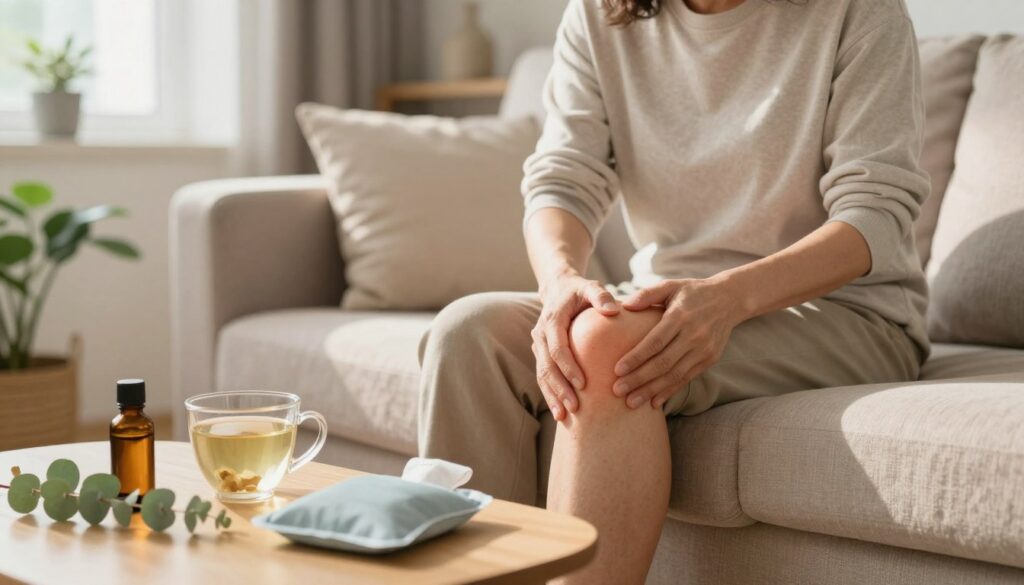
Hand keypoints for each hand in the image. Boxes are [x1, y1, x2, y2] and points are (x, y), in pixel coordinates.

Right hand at [532, 275, 619, 420]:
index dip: (568, 366)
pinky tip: (559, 412)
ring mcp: (538, 344)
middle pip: (547, 365)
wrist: (558, 288)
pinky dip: (549, 394)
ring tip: (564, 415)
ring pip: (542, 374)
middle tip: (574, 407)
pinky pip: (542, 376)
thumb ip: (601, 296)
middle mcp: (541, 332)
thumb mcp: (591, 287)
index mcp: (552, 319)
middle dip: (559, 387)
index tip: (582, 384)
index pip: (557, 346)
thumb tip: (614, 310)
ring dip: (552, 395)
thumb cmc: (580, 290)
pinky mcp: (541, 353)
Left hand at [612, 277, 747, 409]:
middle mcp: (694, 335)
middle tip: (617, 390)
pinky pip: (687, 378)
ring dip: (652, 390)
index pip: (655, 341)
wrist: (729, 299)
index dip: (636, 357)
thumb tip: (625, 306)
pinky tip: (653, 402)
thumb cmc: (692, 292)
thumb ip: (647, 294)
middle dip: (639, 379)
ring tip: (631, 403)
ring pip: (675, 375)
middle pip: (663, 363)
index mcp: (680, 316)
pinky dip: (670, 391)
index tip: (617, 370)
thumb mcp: (671, 285)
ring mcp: (704, 349)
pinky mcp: (710, 359)